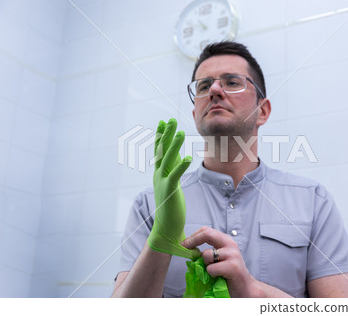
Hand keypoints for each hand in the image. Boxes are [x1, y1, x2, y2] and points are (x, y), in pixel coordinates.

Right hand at [147, 118, 199, 259]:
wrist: (165, 228)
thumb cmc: (170, 206)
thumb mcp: (171, 183)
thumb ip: (174, 169)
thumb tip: (179, 155)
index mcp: (159, 173)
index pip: (160, 150)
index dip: (162, 136)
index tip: (164, 122)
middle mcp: (158, 175)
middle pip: (162, 151)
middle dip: (167, 135)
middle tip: (170, 120)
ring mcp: (162, 182)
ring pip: (168, 160)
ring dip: (174, 145)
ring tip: (181, 132)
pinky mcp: (169, 191)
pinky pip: (175, 175)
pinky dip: (182, 166)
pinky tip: (189, 157)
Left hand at [181, 226, 259, 296]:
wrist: (245, 288)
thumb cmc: (230, 274)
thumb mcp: (219, 258)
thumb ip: (208, 252)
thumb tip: (189, 249)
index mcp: (225, 241)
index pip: (206, 230)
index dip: (192, 236)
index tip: (183, 244)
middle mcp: (230, 244)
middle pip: (207, 234)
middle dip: (192, 240)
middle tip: (184, 248)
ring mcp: (232, 254)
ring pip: (206, 255)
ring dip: (205, 265)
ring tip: (214, 271)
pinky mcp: (232, 266)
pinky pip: (211, 268)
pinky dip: (211, 274)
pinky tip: (219, 277)